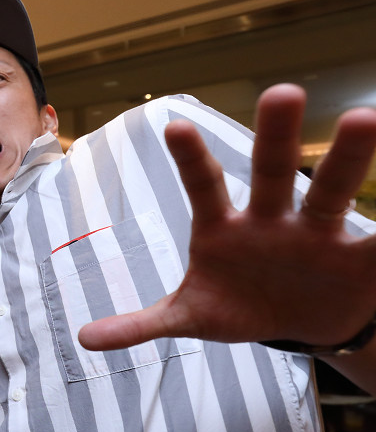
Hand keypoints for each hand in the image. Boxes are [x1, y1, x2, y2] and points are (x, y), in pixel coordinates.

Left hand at [79, 84, 375, 350]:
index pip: (205, 187)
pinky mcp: (362, 257)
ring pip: (333, 190)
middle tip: (281, 92)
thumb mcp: (192, 317)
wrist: (299, 324)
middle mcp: (274, 218)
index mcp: (225, 228)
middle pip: (275, 172)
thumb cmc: (239, 305)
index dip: (192, 160)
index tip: (175, 126)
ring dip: (351, 157)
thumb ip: (142, 324)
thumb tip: (84, 339)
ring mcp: (321, 232)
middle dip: (277, 136)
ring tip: (367, 118)